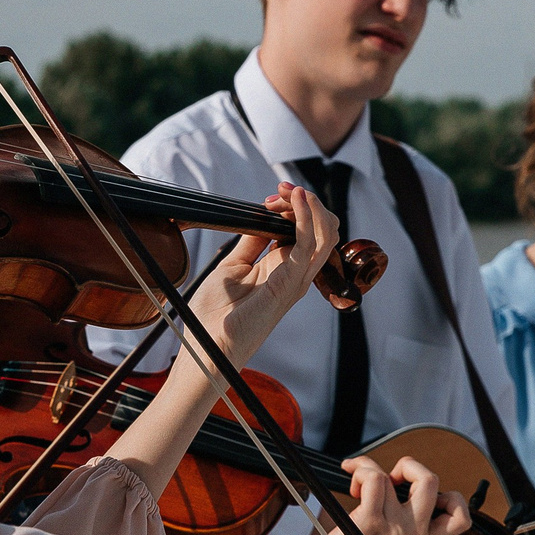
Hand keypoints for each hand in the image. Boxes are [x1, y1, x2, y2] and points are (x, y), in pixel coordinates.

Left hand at [187, 185, 337, 364]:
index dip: (292, 207)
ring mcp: (296, 278)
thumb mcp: (233, 267)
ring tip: (289, 193)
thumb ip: (250, 243)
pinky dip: (306, 216)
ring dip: (309, 205)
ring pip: (325, 232)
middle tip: (280, 191)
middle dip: (305, 202)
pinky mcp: (290, 281)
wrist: (208, 344)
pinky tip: (296, 201)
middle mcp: (295, 273)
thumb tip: (260, 219)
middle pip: (321, 228)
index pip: (304, 230)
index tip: (271, 197)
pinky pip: (310, 243)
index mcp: (282, 269)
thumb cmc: (218, 314)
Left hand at [296, 457, 469, 534]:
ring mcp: (394, 529)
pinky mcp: (369, 524)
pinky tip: (351, 484)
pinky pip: (374, 479)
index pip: (461, 517)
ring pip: (392, 476)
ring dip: (368, 468)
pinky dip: (361, 471)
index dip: (449, 496)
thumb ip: (400, 523)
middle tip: (388, 480)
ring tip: (357, 483)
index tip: (420, 497)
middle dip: (409, 466)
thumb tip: (393, 482)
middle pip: (431, 481)